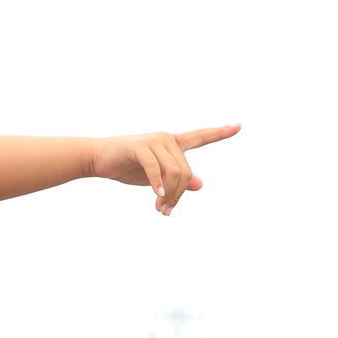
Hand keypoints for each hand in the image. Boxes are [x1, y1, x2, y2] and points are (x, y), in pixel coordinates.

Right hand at [88, 125, 239, 214]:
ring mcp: (153, 141)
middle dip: (178, 195)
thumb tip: (199, 184)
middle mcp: (166, 139)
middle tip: (165, 211)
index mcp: (172, 144)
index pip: (200, 137)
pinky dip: (158, 184)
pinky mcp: (139, 146)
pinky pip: (155, 168)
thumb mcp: (156, 178)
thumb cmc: (127, 167)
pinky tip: (157, 195)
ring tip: (160, 209)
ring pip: (174, 172)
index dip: (220, 133)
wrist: (99, 160)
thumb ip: (177, 180)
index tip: (238, 126)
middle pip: (185, 172)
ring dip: (168, 195)